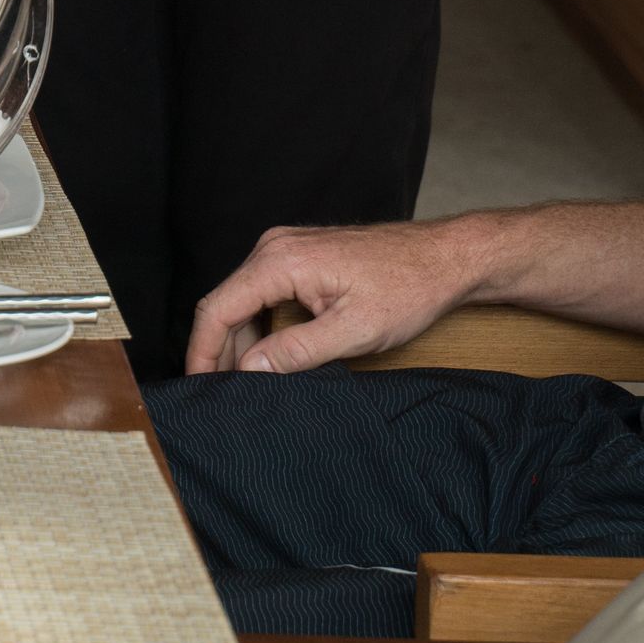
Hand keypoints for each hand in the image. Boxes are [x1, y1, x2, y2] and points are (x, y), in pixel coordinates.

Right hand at [181, 217, 482, 375]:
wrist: (444, 258)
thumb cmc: (408, 288)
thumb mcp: (353, 331)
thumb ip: (297, 351)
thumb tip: (249, 370)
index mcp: (280, 260)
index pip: (218, 308)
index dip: (202, 351)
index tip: (199, 387)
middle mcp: (274, 246)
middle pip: (226, 303)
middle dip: (219, 350)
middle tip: (221, 396)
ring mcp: (286, 248)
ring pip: (244, 299)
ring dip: (241, 340)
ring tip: (245, 383)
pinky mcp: (299, 256)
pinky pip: (263, 291)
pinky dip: (260, 325)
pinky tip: (270, 355)